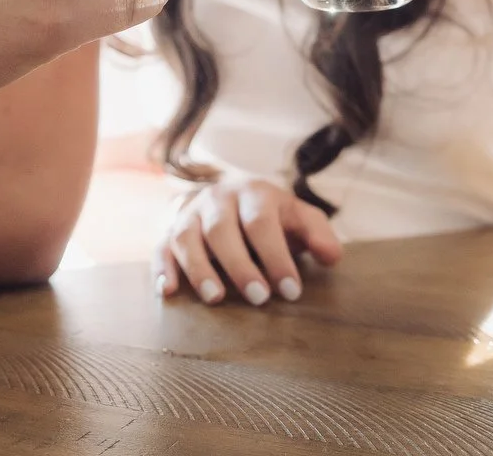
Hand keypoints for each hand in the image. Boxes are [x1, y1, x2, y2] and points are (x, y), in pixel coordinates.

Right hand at [157, 175, 342, 305]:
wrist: (225, 195)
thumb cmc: (268, 215)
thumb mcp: (296, 215)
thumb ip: (317, 233)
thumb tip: (332, 257)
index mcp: (252, 193)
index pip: (261, 223)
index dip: (276, 256)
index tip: (291, 291)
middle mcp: (216, 200)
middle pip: (222, 229)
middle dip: (240, 265)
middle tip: (259, 299)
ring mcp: (189, 215)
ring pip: (186, 237)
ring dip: (198, 268)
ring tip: (215, 299)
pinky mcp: (168, 231)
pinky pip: (160, 247)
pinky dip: (162, 269)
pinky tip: (168, 291)